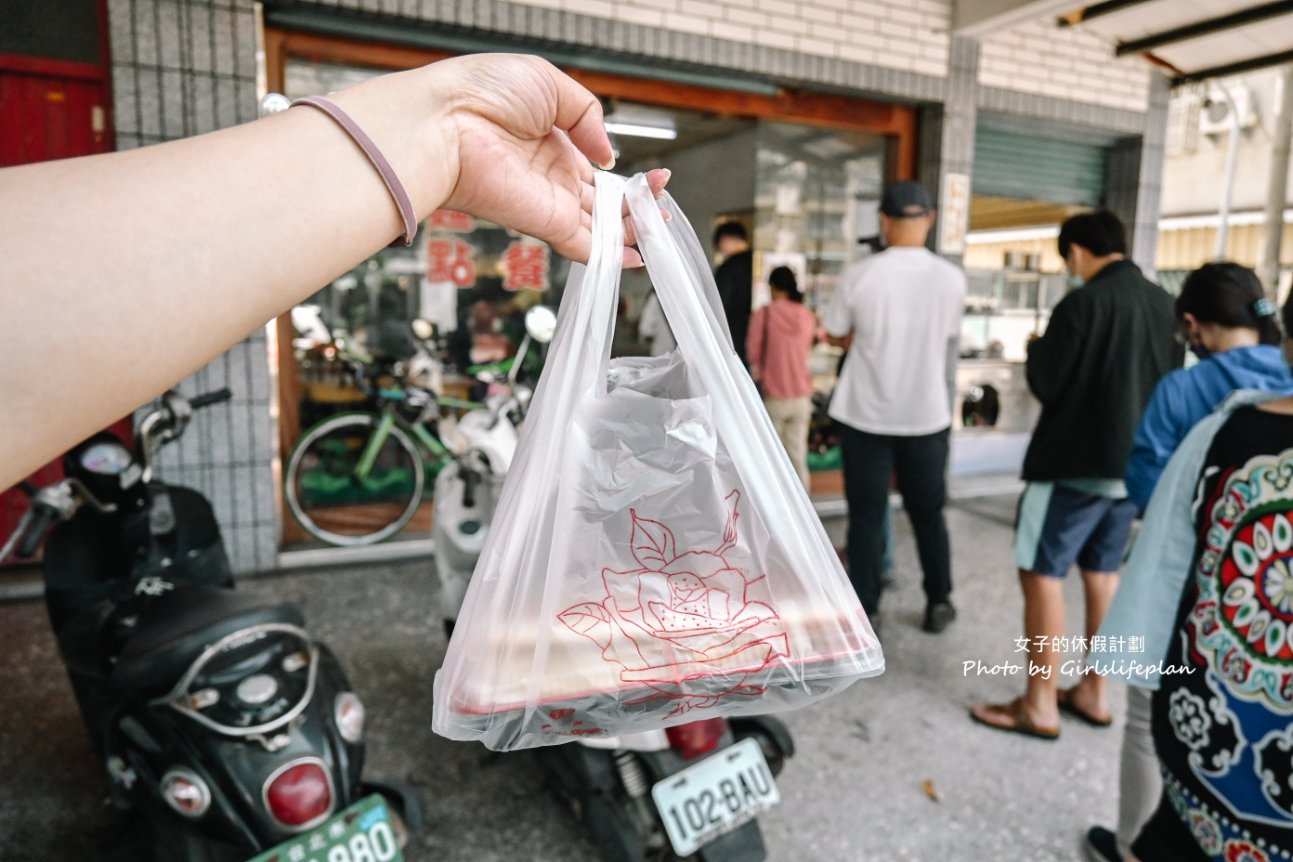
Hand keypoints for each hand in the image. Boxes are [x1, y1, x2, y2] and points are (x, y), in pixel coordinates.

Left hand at [423, 54, 668, 265]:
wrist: (442, 120)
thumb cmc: (479, 91)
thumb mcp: (548, 84)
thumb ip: (587, 115)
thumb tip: (607, 154)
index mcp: (550, 142)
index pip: (595, 169)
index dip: (625, 177)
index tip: (654, 178)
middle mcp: (550, 176)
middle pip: (601, 202)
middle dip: (634, 208)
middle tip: (660, 209)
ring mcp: (547, 201)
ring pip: (598, 226)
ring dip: (630, 231)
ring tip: (659, 228)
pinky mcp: (543, 221)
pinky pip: (582, 245)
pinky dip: (609, 257)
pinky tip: (635, 259)